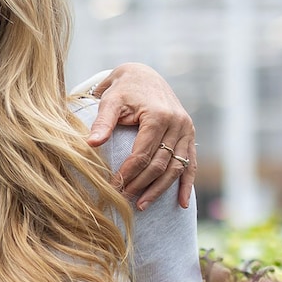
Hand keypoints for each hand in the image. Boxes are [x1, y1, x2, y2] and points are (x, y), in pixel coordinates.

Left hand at [88, 62, 195, 210]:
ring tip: (142, 205)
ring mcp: (186, 130)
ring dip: (160, 189)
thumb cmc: (123, 90)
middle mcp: (177, 123)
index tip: (112, 188)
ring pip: (176, 167)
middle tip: (123, 199)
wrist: (144, 76)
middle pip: (159, 164)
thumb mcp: (110, 101)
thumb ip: (102, 122)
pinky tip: (181, 203)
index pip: (142, 155)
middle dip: (141, 185)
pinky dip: (187, 184)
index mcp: (158, 116)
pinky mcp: (189, 134)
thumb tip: (91, 144)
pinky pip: (190, 163)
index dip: (127, 174)